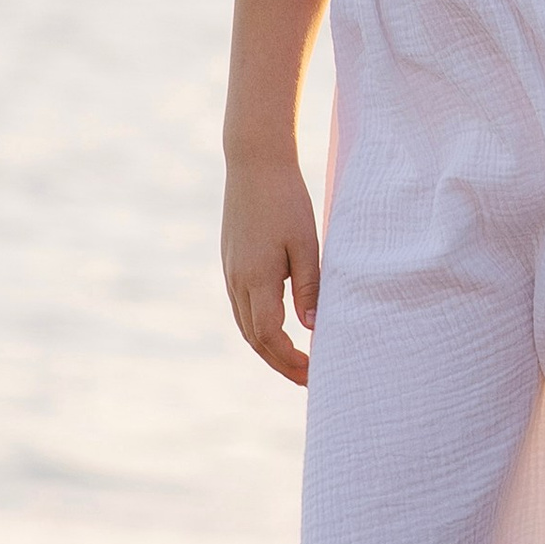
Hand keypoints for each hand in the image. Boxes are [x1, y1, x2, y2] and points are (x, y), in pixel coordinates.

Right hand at [222, 152, 320, 385]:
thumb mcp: (307, 242)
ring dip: (269, 349)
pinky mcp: (231, 264)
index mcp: (256, 278)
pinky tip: (280, 330)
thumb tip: (312, 329)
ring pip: (245, 326)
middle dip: (281, 363)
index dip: (290, 360)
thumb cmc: (287, 200)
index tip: (314, 373)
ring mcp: (230, 273)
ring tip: (297, 362)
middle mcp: (237, 281)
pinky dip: (259, 327)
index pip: (270, 336)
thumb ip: (309, 285)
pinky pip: (242, 308)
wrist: (254, 164)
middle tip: (309, 379)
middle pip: (255, 338)